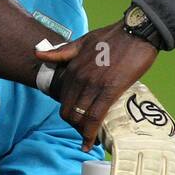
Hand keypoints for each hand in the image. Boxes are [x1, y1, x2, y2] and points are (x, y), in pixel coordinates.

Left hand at [35, 21, 156, 149]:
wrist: (136, 31)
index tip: (76, 119)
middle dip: (74, 124)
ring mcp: (94, 84)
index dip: (68, 112)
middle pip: (69, 110)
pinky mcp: (111, 89)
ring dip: (82, 131)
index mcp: (73, 67)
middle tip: (84, 131)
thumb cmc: (113, 36)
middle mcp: (80, 77)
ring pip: (80, 116)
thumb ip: (62, 52)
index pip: (63, 98)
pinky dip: (91, 133)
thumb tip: (38, 54)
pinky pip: (96, 116)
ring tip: (88, 139)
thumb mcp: (83, 41)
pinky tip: (90, 143)